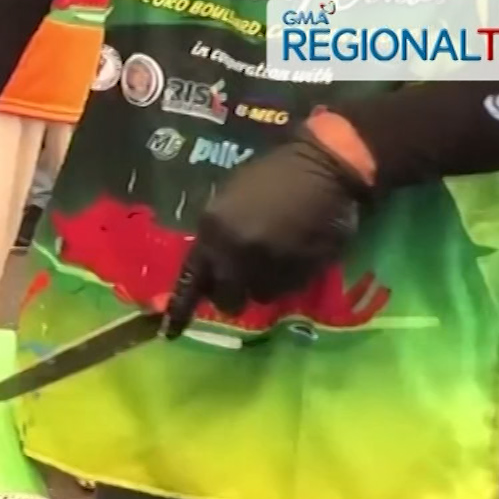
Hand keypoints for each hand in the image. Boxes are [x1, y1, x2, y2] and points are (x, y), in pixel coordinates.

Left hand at [167, 119, 374, 335]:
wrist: (326, 165)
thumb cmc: (276, 176)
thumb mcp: (230, 198)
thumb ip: (216, 236)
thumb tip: (207, 270)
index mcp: (212, 231)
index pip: (191, 279)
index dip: (181, 308)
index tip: (171, 332)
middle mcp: (236, 253)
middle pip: (226, 299)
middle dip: (234, 294)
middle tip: (246, 280)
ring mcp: (270, 265)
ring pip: (260, 296)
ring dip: (267, 284)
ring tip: (280, 257)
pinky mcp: (301, 272)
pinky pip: (289, 289)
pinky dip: (292, 278)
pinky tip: (299, 253)